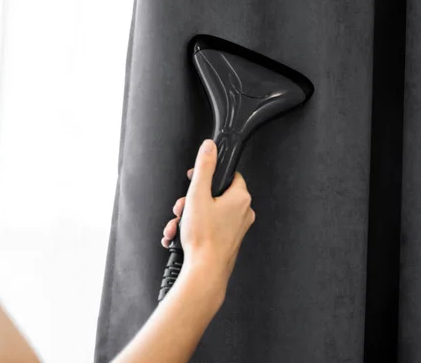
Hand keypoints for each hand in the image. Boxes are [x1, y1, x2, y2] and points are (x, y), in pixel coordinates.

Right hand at [161, 139, 254, 289]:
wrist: (205, 273)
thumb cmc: (204, 239)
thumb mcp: (198, 195)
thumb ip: (204, 168)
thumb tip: (210, 147)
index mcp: (241, 198)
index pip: (228, 175)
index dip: (208, 175)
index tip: (194, 180)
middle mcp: (242, 212)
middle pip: (214, 195)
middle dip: (191, 201)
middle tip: (182, 209)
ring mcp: (236, 229)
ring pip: (208, 213)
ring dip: (188, 217)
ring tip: (177, 226)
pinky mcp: (227, 241)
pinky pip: (209, 228)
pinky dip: (193, 230)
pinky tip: (179, 236)